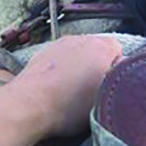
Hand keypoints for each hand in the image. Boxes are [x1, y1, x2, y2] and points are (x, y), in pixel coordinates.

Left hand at [7, 35, 121, 137]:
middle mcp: (82, 39)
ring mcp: (61, 43)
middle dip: (97, 65)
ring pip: (79, 52)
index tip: (108, 86)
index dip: (116, 70)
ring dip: (79, 65)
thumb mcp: (104, 101)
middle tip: (92, 89)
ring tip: (72, 89)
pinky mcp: (44, 50)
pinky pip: (61, 56)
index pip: (119, 51)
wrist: (26, 106)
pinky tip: (57, 85)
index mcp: (102, 48)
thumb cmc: (67, 107)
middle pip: (98, 49)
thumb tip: (118, 73)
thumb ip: (117, 82)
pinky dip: (62, 67)